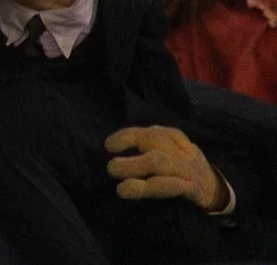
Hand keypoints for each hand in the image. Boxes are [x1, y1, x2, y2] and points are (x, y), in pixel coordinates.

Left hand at [105, 125, 227, 210]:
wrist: (216, 190)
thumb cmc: (179, 168)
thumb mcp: (166, 151)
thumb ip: (143, 148)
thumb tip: (107, 149)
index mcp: (171, 136)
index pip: (147, 131)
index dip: (125, 137)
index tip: (108, 146)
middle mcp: (178, 149)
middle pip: (153, 144)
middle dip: (130, 155)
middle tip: (110, 168)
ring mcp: (187, 168)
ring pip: (159, 162)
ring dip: (136, 170)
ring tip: (119, 186)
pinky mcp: (192, 189)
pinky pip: (172, 186)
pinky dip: (150, 188)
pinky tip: (131, 191)